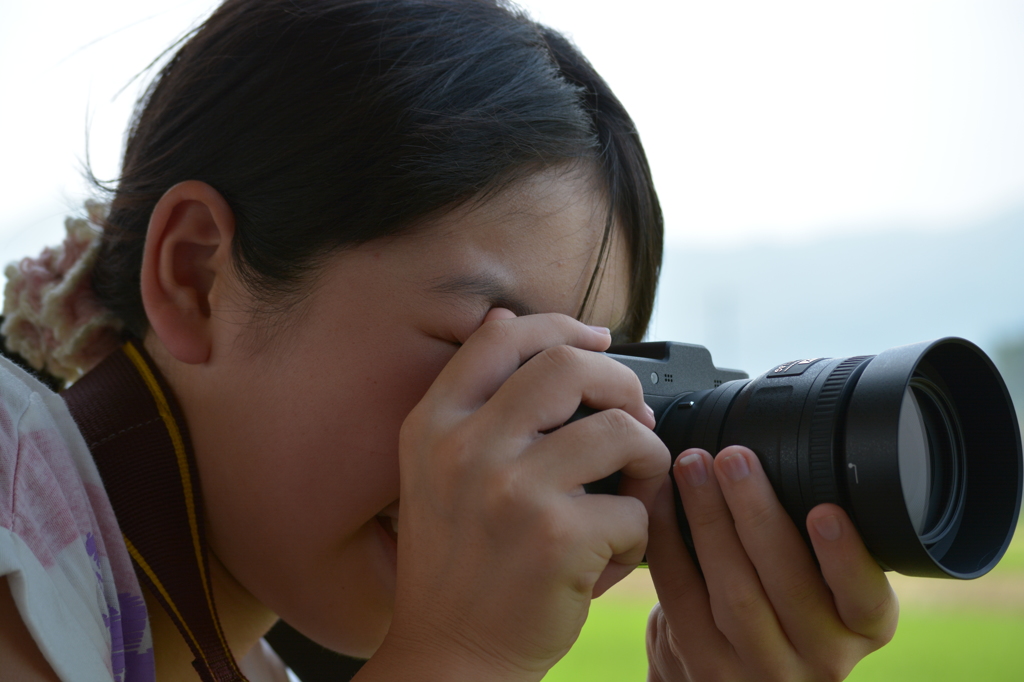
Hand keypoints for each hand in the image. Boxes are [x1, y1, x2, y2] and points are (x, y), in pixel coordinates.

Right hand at [373, 311, 669, 680]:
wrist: (452, 656)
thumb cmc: (458, 564)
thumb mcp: (437, 470)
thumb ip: (473, 400)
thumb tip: (507, 318)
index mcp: (433, 426)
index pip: (501, 337)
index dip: (560, 326)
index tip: (599, 339)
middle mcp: (465, 449)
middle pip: (568, 365)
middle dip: (620, 381)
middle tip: (633, 413)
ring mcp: (510, 491)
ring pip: (621, 428)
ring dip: (648, 455)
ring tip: (637, 485)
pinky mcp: (558, 537)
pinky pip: (635, 504)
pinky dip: (641, 528)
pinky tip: (615, 551)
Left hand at [645, 446, 898, 681]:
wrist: (734, 676)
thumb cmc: (782, 613)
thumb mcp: (821, 587)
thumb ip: (814, 544)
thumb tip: (772, 450)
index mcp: (860, 627)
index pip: (866, 600)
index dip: (847, 558)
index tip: (826, 512)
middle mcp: (822, 658)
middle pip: (789, 586)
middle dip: (756, 513)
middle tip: (734, 458)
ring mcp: (763, 670)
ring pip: (735, 593)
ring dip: (709, 520)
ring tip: (692, 467)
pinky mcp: (708, 667)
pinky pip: (683, 597)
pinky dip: (669, 542)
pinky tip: (661, 502)